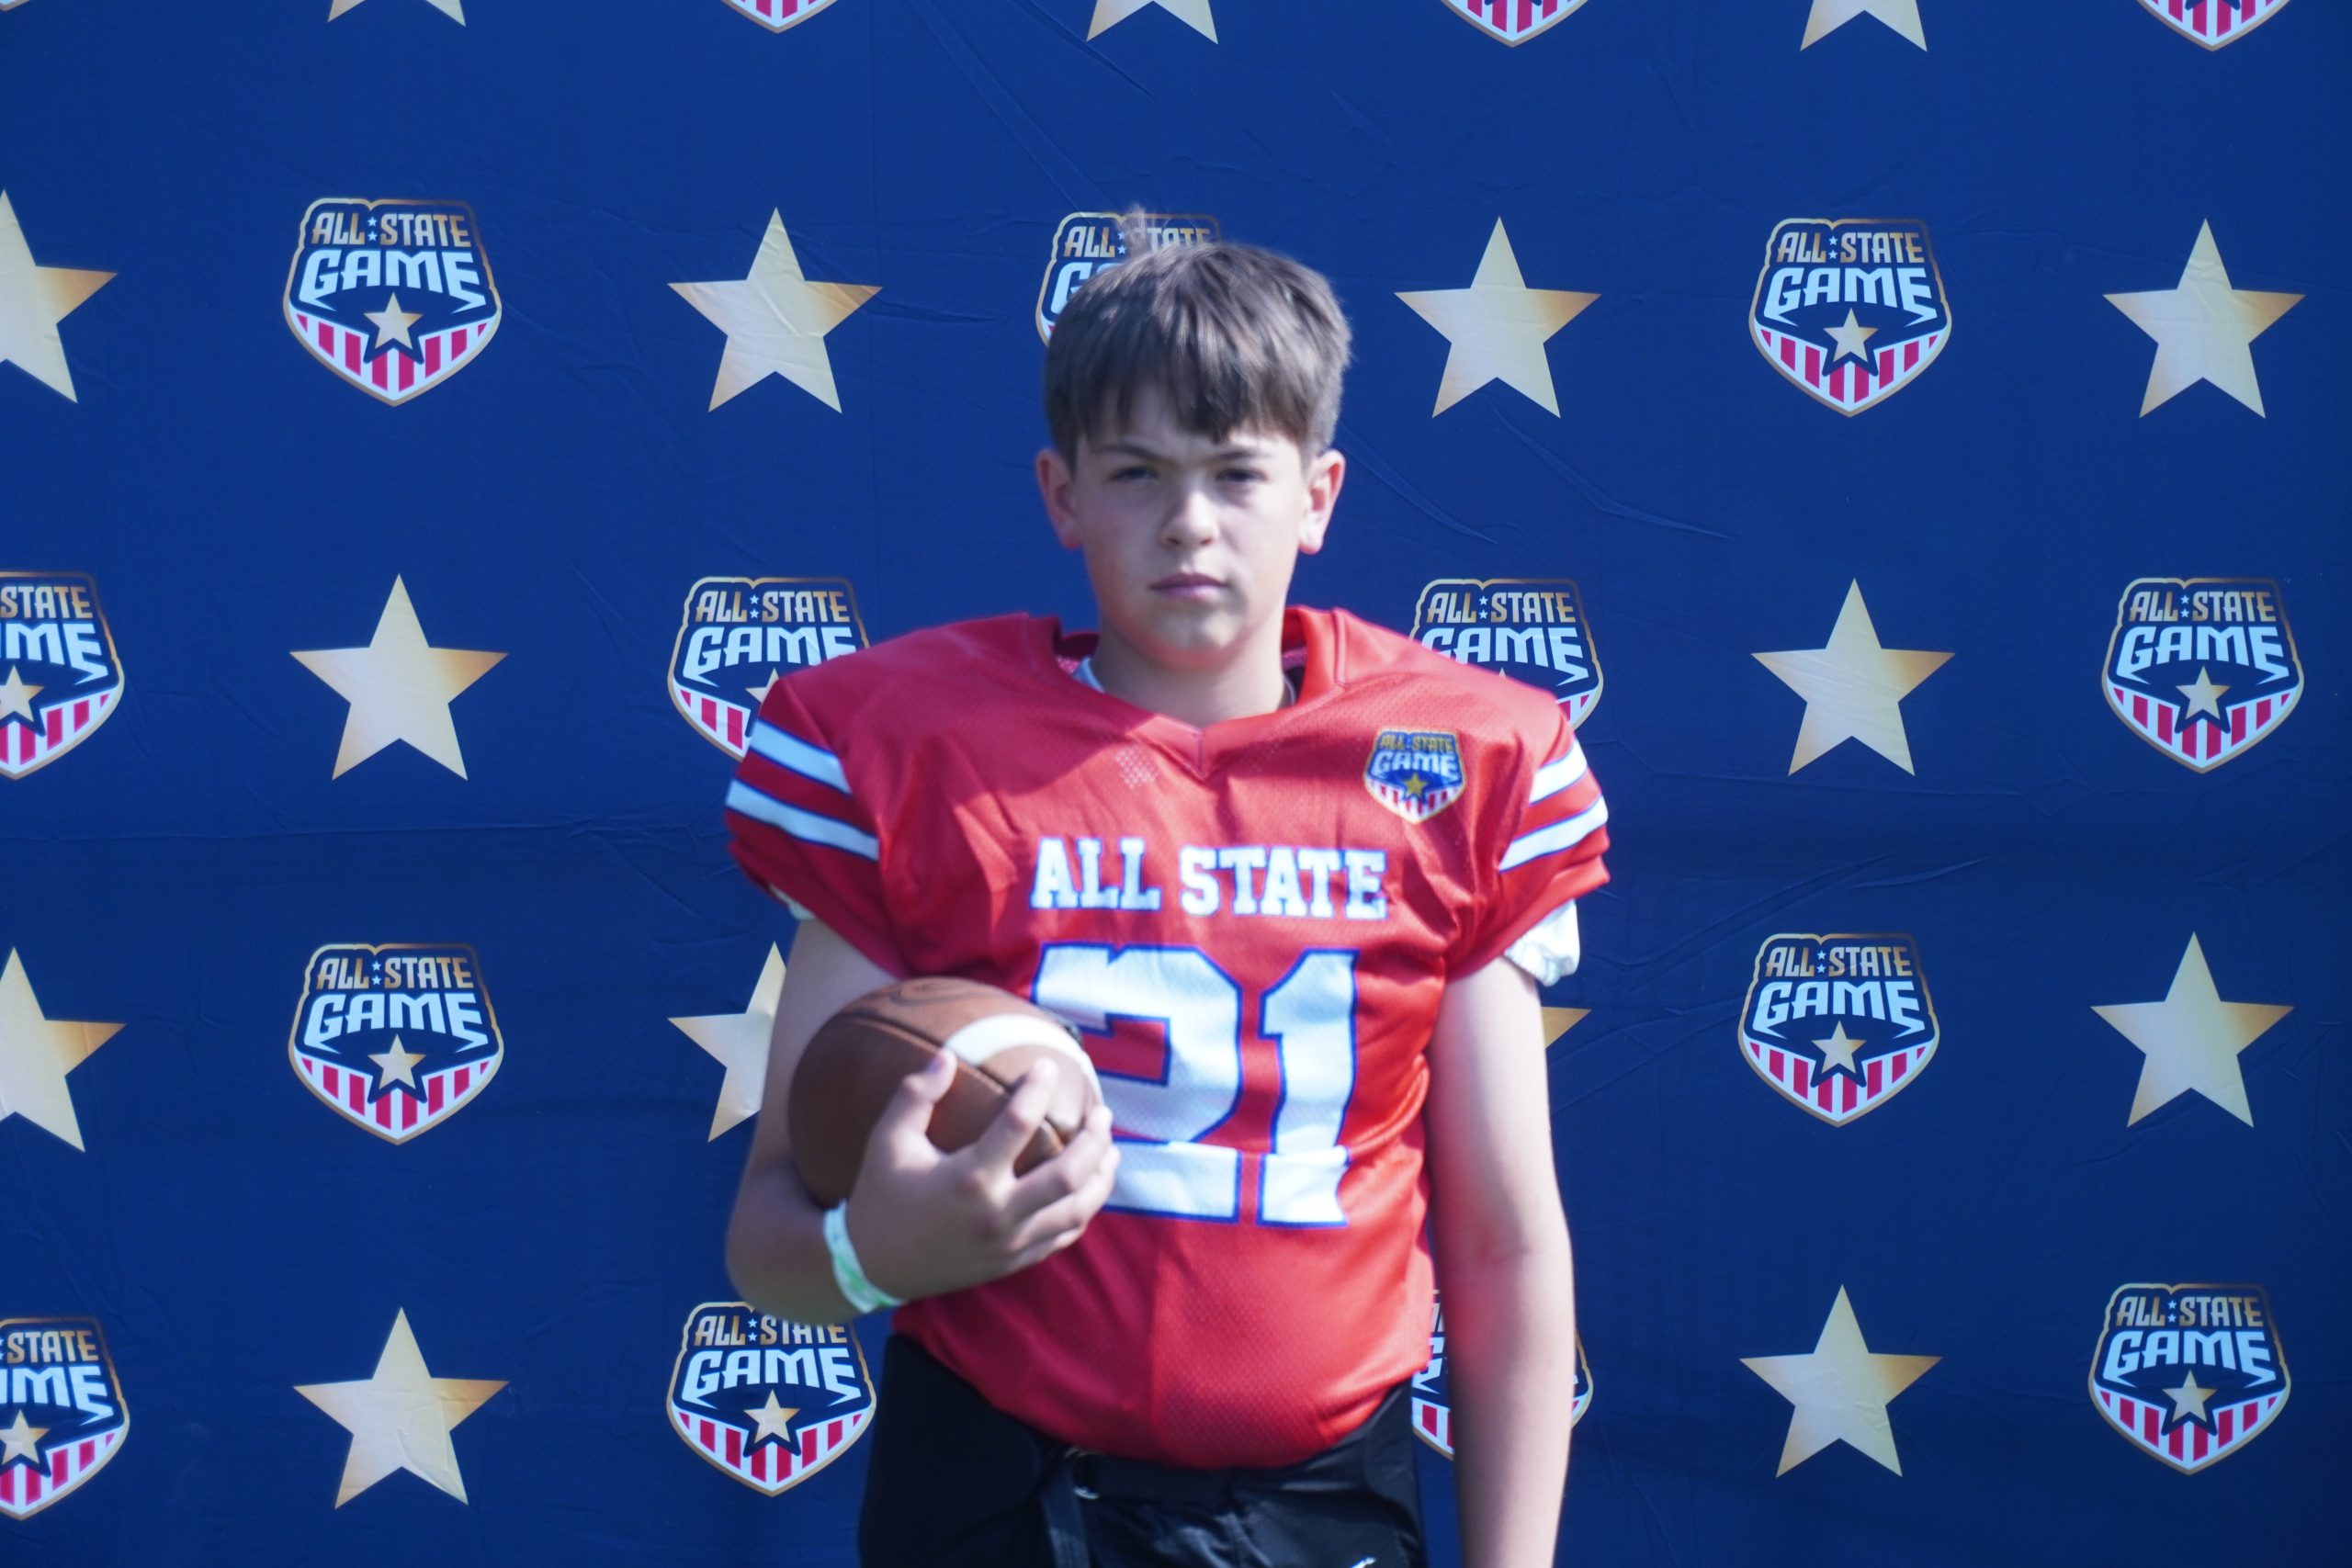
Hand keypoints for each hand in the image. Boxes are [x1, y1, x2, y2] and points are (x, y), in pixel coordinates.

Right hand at [842, 1051, 1118, 1302]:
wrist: (872, 1266)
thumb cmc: (881, 1196)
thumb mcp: (888, 1141)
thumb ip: (916, 1096)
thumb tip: (948, 1054)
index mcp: (968, 1179)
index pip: (1019, 1124)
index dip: (1038, 1089)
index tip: (1048, 1066)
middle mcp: (997, 1214)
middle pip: (1068, 1173)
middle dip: (1094, 1139)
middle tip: (1102, 1112)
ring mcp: (1009, 1243)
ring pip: (1076, 1210)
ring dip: (1100, 1177)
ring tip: (1110, 1148)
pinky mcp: (1013, 1262)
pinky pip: (1063, 1236)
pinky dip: (1082, 1210)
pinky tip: (1088, 1188)